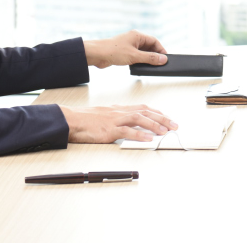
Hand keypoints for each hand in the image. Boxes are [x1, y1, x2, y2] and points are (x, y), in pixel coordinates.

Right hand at [61, 104, 176, 142]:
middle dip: (162, 118)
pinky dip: (139, 135)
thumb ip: (118, 118)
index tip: (167, 118)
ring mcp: (115, 120)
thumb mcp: (105, 115)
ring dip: (154, 125)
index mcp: (120, 109)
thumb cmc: (86, 119)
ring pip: (139, 119)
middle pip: (145, 112)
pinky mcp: (109, 130)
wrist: (71, 120)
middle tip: (174, 125)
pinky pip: (127, 132)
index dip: (157, 112)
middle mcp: (120, 112)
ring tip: (165, 131)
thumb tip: (130, 125)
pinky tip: (148, 139)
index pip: (143, 107)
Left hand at [83, 30, 166, 68]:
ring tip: (149, 66)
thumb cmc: (113, 51)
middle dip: (154, 55)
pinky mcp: (123, 52)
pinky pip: (135, 56)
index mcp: (137, 35)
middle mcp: (133, 39)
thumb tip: (163, 59)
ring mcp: (128, 45)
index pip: (154, 41)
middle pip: (149, 46)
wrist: (96, 54)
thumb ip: (150, 58)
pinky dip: (139, 61)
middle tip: (159, 64)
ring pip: (142, 52)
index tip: (165, 58)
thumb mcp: (135, 56)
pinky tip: (139, 66)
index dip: (161, 49)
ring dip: (146, 58)